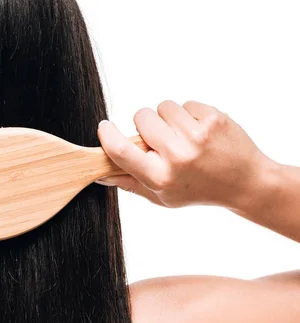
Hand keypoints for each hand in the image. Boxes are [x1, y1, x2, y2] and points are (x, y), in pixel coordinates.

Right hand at [96, 101, 274, 210]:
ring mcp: (197, 135)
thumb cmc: (198, 190)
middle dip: (145, 124)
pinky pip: (185, 104)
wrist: (245, 183)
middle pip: (141, 118)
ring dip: (168, 118)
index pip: (121, 151)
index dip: (108, 135)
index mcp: (160, 177)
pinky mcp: (214, 119)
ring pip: (163, 107)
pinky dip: (188, 115)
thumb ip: (129, 183)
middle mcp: (178, 156)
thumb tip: (99, 173)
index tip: (104, 127)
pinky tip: (198, 132)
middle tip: (159, 138)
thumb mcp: (161, 197)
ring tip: (182, 136)